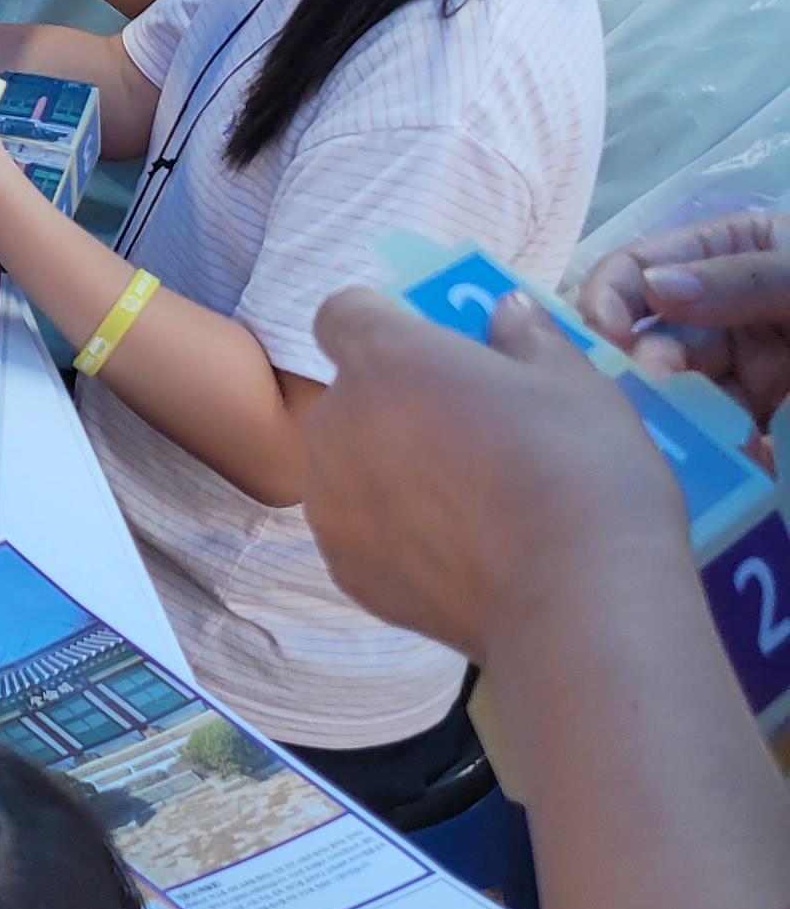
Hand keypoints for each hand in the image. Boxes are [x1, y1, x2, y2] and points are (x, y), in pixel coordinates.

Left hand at [307, 289, 687, 659]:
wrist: (575, 597)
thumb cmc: (578, 468)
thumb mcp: (573, 381)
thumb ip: (526, 336)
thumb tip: (506, 310)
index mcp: (381, 358)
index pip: (343, 313)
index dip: (384, 324)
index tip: (431, 348)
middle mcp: (335, 423)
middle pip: (351, 396)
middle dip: (396, 404)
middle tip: (469, 432)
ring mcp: (330, 502)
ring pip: (349, 466)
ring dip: (390, 470)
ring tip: (470, 503)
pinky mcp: (344, 568)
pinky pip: (362, 532)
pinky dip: (396, 535)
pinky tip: (461, 553)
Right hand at [576, 211, 789, 424]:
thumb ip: (737, 278)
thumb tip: (651, 285)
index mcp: (722, 253)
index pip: (638, 266)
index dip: (609, 296)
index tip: (605, 333)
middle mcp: (715, 307)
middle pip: (643, 332)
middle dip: (632, 358)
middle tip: (642, 385)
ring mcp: (733, 363)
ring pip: (667, 384)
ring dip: (658, 403)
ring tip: (664, 425)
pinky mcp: (749, 416)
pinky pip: (705, 429)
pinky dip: (692, 441)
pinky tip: (690, 449)